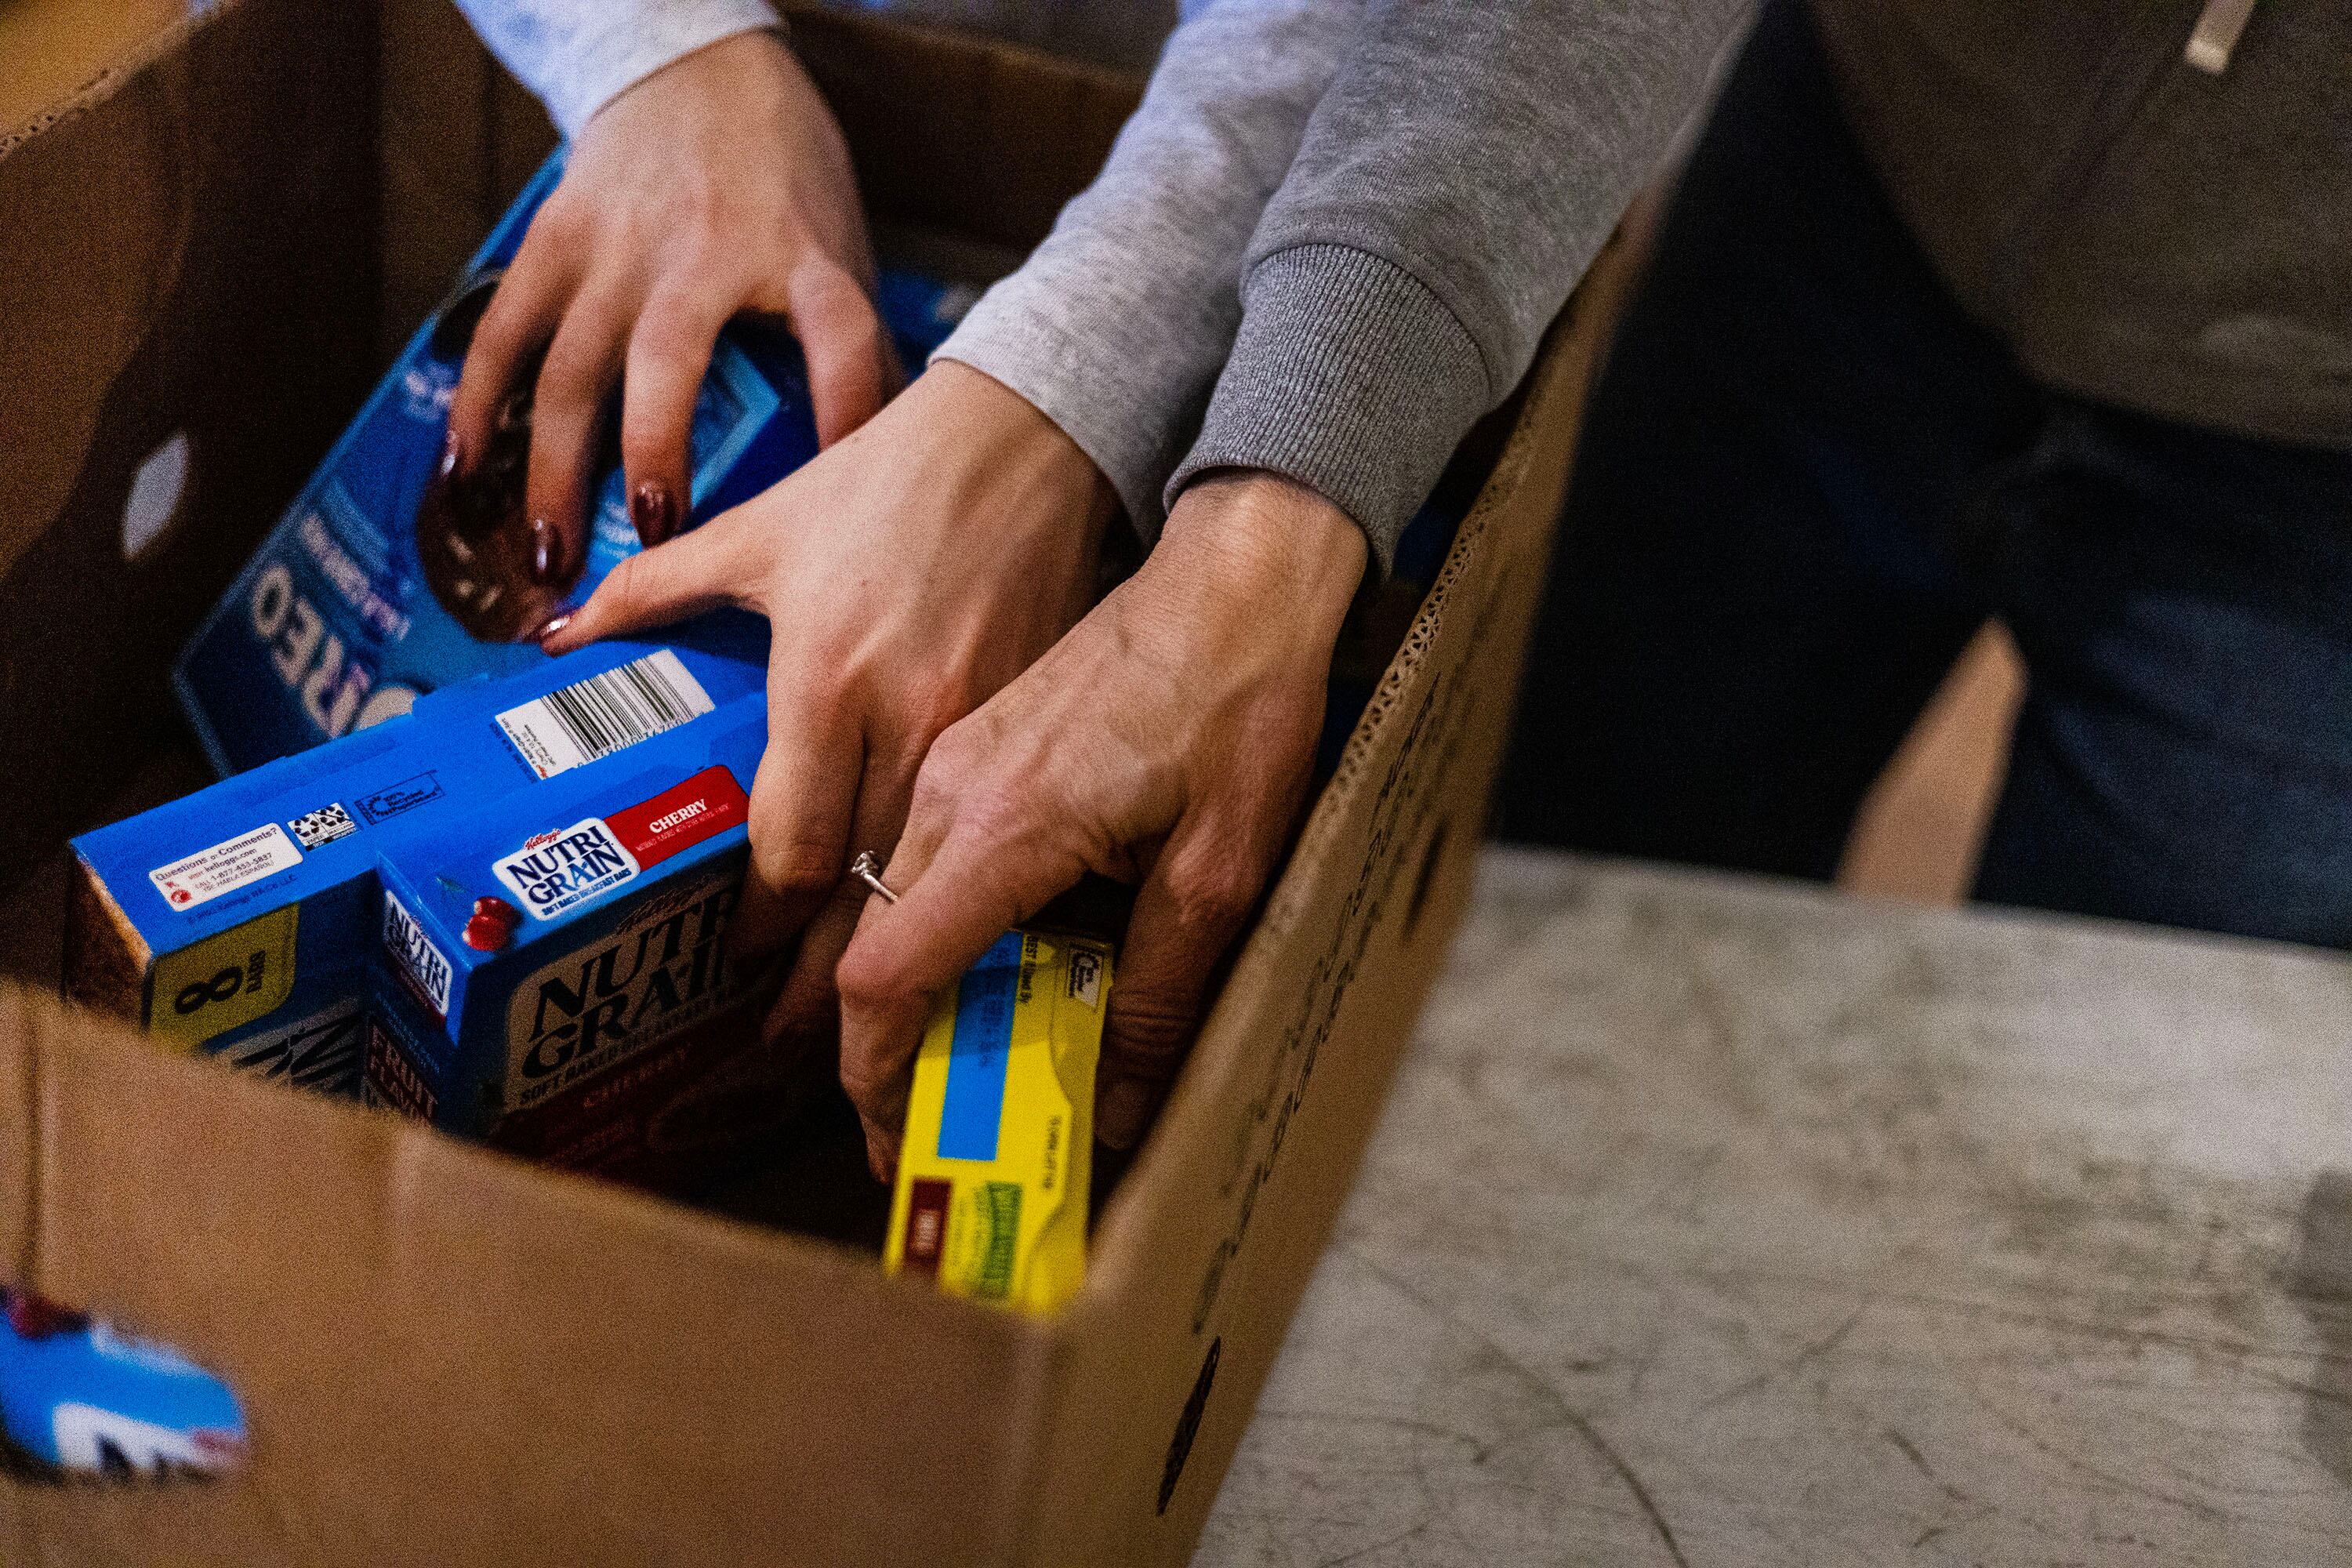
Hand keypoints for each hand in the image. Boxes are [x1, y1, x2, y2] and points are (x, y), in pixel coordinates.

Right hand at [445, 29, 885, 596]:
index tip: (835, 493)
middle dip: (654, 455)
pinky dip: (479, 405)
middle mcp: (704, 251)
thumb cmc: (785, 184)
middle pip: (669, 360)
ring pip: (574, 365)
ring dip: (556, 465)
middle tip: (651, 541)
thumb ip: (861, 350)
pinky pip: (507, 330)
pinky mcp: (554, 238)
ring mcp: (619, 246)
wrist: (697, 69)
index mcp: (801, 258)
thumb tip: (885, 468)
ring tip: (551, 554)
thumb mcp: (841, 251)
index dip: (846, 411)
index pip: (839, 336)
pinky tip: (465, 475)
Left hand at [542, 361, 1115, 1047]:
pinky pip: (991, 828)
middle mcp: (903, 720)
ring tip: (861, 1013)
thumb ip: (653, 587)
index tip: (738, 963)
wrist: (1025, 437)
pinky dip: (963, 884)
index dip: (761, 924)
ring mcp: (977, 729)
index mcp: (824, 679)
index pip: (790, 849)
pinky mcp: (1028, 722)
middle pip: (862, 891)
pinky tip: (945, 924)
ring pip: (931, 876)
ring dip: (893, 950)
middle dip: (826, 981)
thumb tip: (558, 633)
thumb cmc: (883, 482)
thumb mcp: (759, 529)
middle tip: (791, 1044)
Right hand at [832, 473, 1367, 1174]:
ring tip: (967, 1062)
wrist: (1237, 579)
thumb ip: (1160, 996)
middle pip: (874, 946)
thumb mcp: (1222, 873)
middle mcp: (954, 790)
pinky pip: (926, 857)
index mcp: (1004, 826)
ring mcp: (956, 762)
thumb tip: (1117, 1112)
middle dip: (885, 1052)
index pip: (885, 973)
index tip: (892, 1141)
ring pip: (893, 902)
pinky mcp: (976, 747)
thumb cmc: (1240, 708)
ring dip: (913, 990)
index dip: (871, 1073)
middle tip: (931, 1129)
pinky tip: (997, 967)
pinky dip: (939, 929)